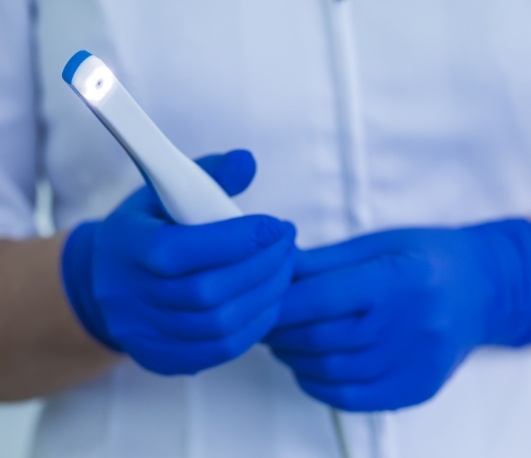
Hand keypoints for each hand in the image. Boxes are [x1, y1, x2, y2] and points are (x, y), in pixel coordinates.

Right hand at [62, 150, 296, 374]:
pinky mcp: (162, 358)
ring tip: (285, 269)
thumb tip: (248, 162)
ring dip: (266, 296)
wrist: (106, 281)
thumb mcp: (164, 192)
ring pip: (220, 325)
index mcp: (127, 247)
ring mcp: (145, 334)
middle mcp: (129, 297)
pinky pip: (220, 350)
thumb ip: (207, 175)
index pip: (182, 250)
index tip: (275, 226)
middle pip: (207, 292)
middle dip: (262, 266)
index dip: (236, 239)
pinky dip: (255, 325)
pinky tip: (269, 300)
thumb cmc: (146, 229)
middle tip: (288, 244)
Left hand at [266, 220, 530, 410]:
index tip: (259, 301)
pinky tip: (307, 367)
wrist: (479, 289)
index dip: (280, 303)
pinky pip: (353, 399)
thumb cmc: (425, 257)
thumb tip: (276, 268)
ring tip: (281, 341)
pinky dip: (318, 385)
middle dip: (279, 332)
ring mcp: (415, 362)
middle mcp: (409, 324)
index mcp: (397, 278)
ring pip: (331, 371)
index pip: (321, 298)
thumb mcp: (376, 244)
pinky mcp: (416, 388)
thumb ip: (324, 261)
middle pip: (321, 338)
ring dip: (293, 358)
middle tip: (263, 322)